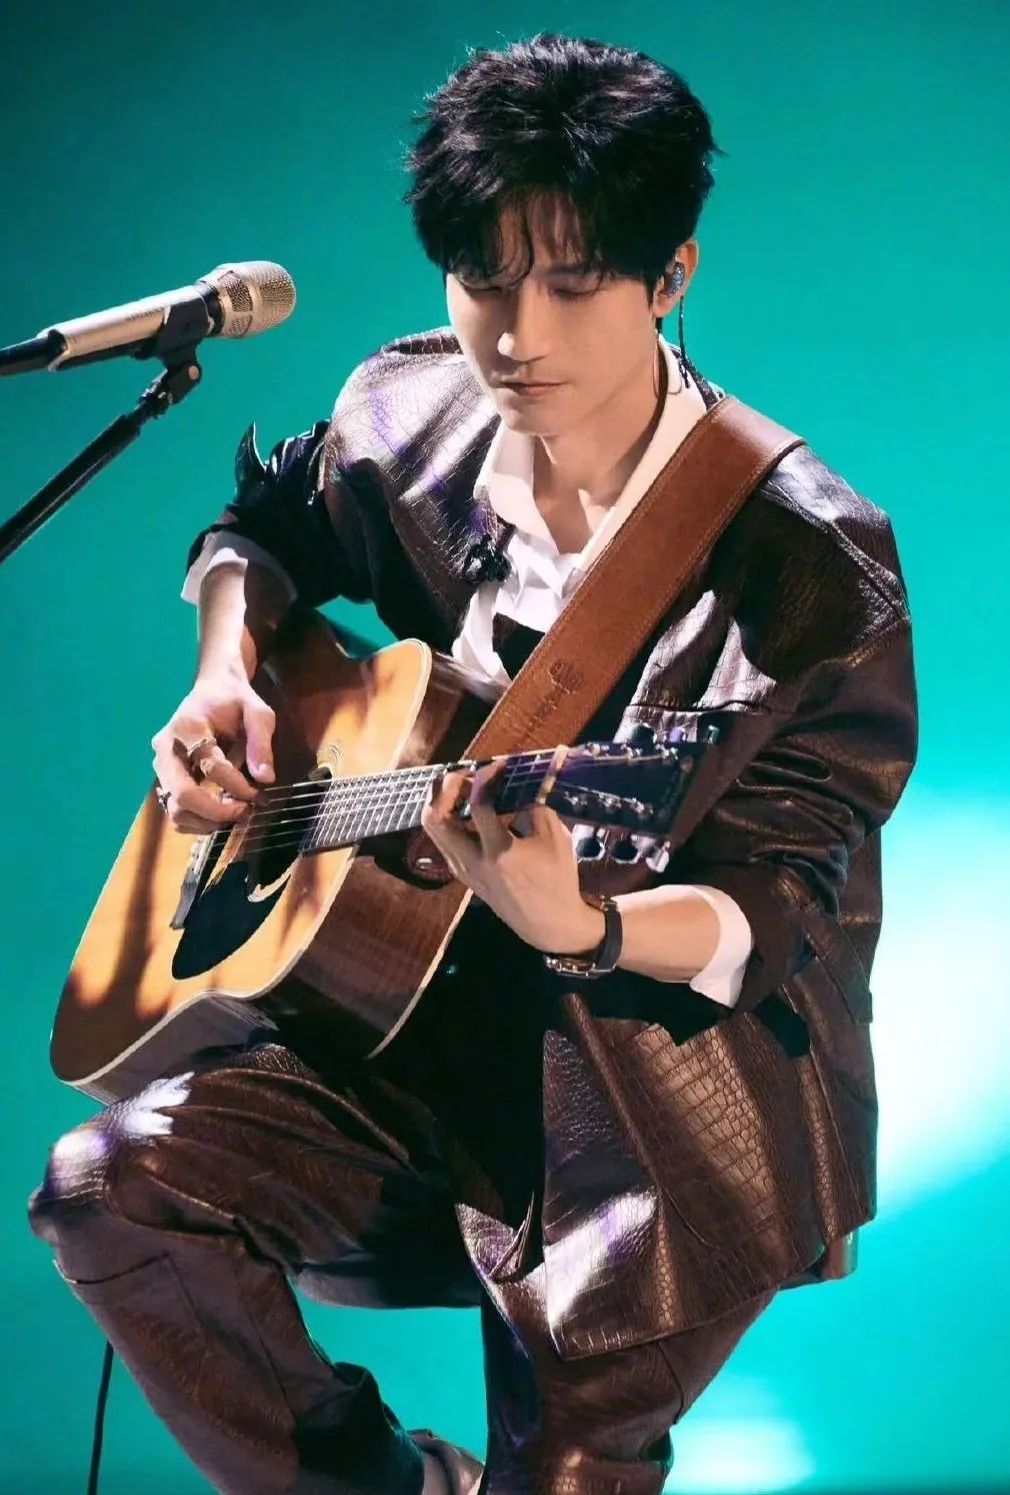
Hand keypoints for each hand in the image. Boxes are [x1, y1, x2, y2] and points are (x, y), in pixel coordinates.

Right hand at [150, 663, 275, 834]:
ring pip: (175, 808)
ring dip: (207, 821)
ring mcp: (161, 766)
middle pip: (183, 794)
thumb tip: (265, 779)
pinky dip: (196, 821)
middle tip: (244, 812)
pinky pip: (174, 810)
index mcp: (187, 727)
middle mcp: (165, 748)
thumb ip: (261, 742)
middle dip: (216, 811)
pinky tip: (219, 813)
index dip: (237, 785)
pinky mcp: (165, 779)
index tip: (259, 793)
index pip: (210, 766)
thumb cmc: (234, 700)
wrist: (211, 691)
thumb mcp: (257, 711)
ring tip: (234, 813)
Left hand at [419, 760, 604, 953]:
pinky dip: (447, 819)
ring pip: (432, 829)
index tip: (498, 764)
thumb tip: (524, 781)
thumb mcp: (556, 840)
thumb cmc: (558, 881)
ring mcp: (463, 870)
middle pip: (434, 818)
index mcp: (499, 852)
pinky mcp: (463, 874)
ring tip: (462, 786)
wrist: (549, 924)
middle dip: (443, 788)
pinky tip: (465, 808)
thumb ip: (537, 806)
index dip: (485, 777)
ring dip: (440, 802)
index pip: (478, 805)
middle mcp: (472, 862)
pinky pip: (443, 840)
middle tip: (464, 773)